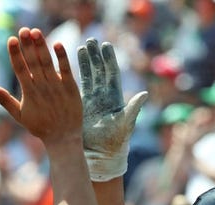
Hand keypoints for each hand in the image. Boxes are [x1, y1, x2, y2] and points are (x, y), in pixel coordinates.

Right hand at [0, 28, 81, 146]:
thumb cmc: (40, 126)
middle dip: (28, 46)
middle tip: (23, 30)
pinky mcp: (71, 88)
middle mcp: (42, 89)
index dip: (15, 54)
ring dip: (42, 47)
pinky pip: (66, 70)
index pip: (20, 70)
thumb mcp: (20, 116)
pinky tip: (57, 44)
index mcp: (29, 94)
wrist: (63, 138)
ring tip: (36, 32)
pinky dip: (62, 57)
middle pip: (33, 63)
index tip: (11, 40)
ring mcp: (57, 88)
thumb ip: (5, 100)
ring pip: (47, 63)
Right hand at [78, 38, 147, 180]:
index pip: (112, 73)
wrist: (102, 155)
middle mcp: (104, 97)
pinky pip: (79, 88)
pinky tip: (70, 67)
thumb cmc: (116, 141)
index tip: (105, 45)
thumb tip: (145, 94)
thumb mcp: (126, 124)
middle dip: (96, 56)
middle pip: (100, 71)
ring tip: (81, 48)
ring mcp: (93, 101)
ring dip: (85, 63)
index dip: (109, 59)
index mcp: (115, 98)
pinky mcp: (83, 107)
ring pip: (89, 77)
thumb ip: (134, 108)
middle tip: (91, 40)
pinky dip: (75, 77)